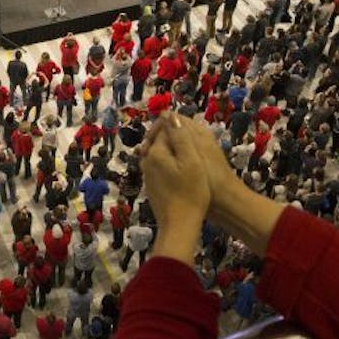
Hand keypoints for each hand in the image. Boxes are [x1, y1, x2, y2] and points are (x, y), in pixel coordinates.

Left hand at [137, 114, 212, 260]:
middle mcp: (146, 160)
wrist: (179, 224)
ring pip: (157, 152)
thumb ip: (180, 136)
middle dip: (170, 133)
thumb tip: (170, 114)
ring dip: (170, 148)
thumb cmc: (191, 191)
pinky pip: (158, 165)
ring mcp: (147, 174)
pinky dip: (168, 161)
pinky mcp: (151, 185)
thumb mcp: (192, 160)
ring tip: (188, 151)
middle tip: (189, 134)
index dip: (175, 123)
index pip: (163, 127)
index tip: (190, 125)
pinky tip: (181, 169)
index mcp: (155, 151)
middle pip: (157, 138)